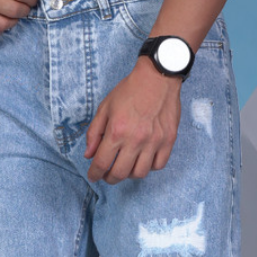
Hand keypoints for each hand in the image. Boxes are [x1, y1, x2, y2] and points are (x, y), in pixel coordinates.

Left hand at [85, 56, 181, 183]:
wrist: (157, 77)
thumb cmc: (130, 91)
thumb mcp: (105, 107)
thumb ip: (94, 133)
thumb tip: (89, 155)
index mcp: (116, 131)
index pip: (101, 163)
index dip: (94, 174)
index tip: (93, 176)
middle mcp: (135, 139)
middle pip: (120, 173)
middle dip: (109, 178)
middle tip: (107, 175)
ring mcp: (154, 142)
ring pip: (140, 173)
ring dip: (129, 174)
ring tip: (125, 166)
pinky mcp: (168, 140)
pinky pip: (158, 165)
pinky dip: (149, 167)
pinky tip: (143, 159)